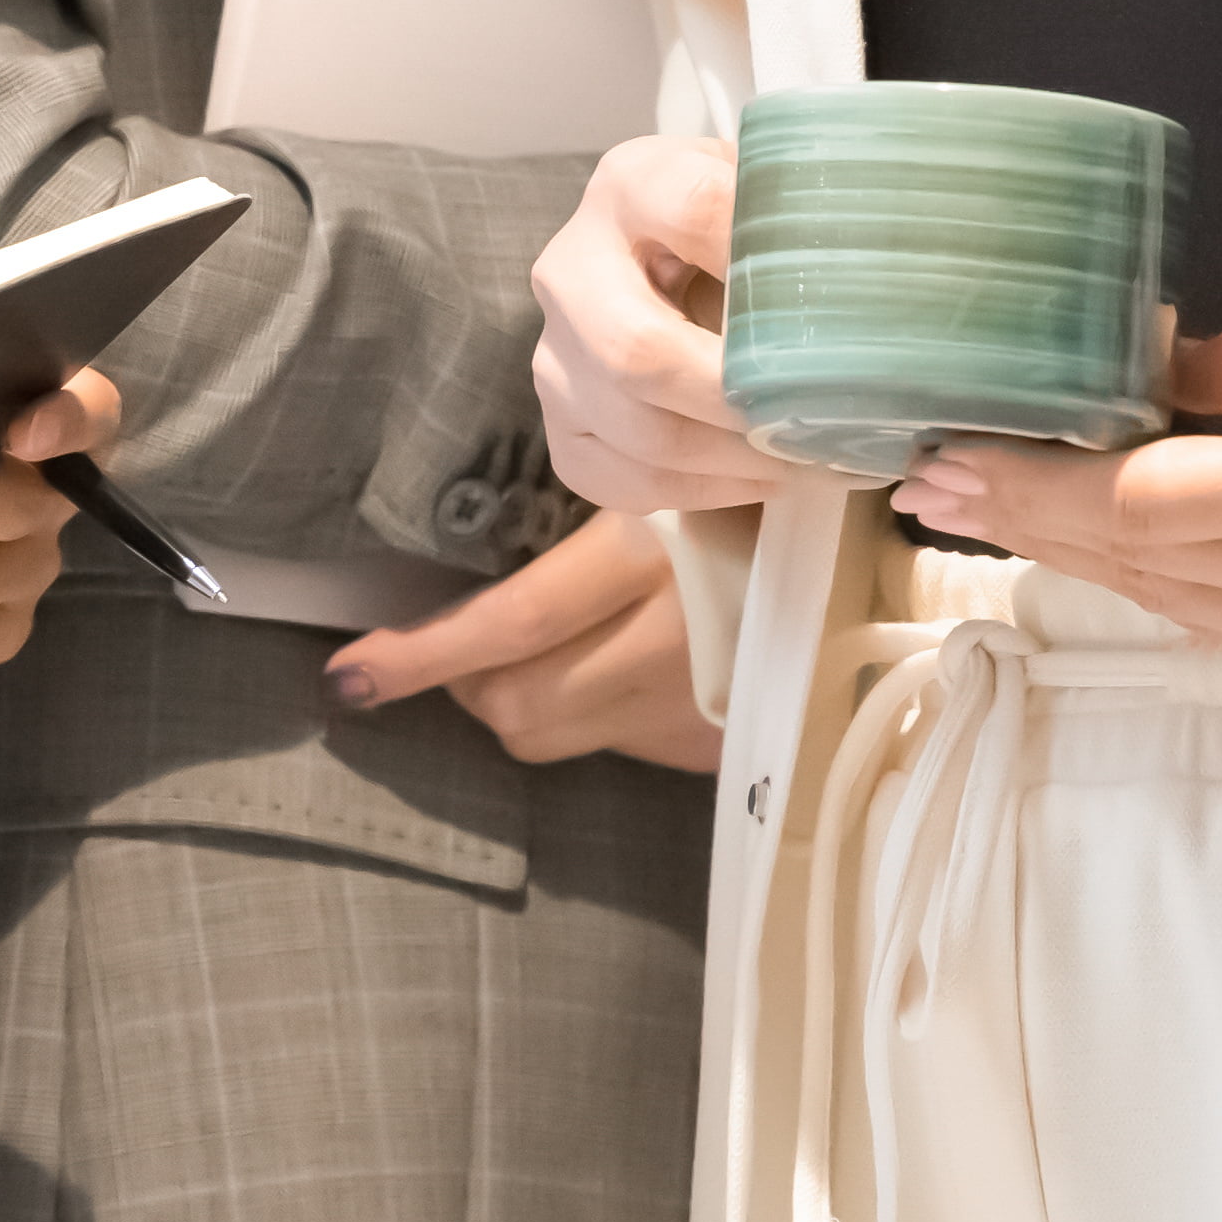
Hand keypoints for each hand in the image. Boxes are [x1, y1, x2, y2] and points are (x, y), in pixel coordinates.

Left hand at [334, 506, 721, 770]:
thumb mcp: (659, 477)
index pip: (510, 627)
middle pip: (517, 705)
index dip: (419, 658)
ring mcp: (696, 702)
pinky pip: (613, 745)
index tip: (351, 673)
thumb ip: (581, 534)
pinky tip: (618, 666)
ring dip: (520, 704)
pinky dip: (590, 713)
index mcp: (647, 555)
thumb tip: (472, 599)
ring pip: (555, 736)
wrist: (870, 533)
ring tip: (531, 656)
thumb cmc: (746, 477)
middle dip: (464, 687)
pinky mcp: (718, 740)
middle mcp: (669, 640)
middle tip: (451, 652)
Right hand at [529, 133, 815, 516]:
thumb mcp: (765, 190)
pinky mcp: (561, 424)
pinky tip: (769, 476)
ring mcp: (554, 354)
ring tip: (820, 460)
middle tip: (825, 420)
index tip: (845, 306)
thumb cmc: (735, 228)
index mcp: (632, 185)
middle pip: (639, 351)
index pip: (693, 212)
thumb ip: (809, 213)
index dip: (766, 261)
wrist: (660, 261)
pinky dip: (709, 491)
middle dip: (741, 399)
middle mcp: (572, 268)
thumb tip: (902, 272)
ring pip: (637, 430)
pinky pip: (626, 480)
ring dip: (740, 461)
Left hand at [897, 303, 1221, 673]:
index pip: (1123, 496)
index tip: (943, 453)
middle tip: (925, 481)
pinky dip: (1150, 575)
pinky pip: (1217, 618)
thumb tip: (1160, 366)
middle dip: (1014, 520)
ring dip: (1070, 553)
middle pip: (1120, 557)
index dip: (1021, 482)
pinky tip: (1113, 542)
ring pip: (1160, 596)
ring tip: (990, 509)